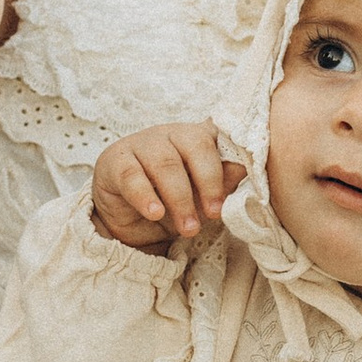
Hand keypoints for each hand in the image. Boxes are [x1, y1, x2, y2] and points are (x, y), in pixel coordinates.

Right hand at [91, 123, 242, 250]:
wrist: (129, 222)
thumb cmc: (171, 203)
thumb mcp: (202, 198)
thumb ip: (224, 181)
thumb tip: (246, 168)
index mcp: (197, 137)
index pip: (218, 138)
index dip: (229, 163)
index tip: (235, 192)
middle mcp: (170, 134)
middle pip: (195, 146)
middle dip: (208, 182)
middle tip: (214, 214)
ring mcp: (141, 143)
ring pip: (165, 163)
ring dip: (180, 198)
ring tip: (189, 228)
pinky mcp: (115, 160)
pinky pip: (132, 176)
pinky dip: (145, 196)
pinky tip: (155, 213)